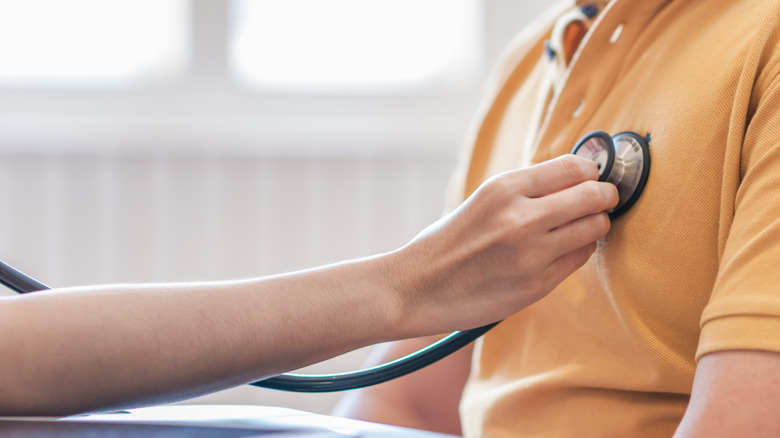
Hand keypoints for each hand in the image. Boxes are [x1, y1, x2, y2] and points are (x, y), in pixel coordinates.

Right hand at [387, 154, 618, 336]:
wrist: (417, 287)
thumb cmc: (448, 242)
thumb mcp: (482, 200)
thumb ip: (526, 189)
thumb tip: (577, 176)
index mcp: (503, 189)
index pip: (574, 167)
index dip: (591, 171)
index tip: (591, 177)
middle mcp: (520, 218)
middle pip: (593, 196)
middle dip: (604, 196)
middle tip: (602, 199)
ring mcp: (531, 255)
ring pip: (594, 228)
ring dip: (594, 225)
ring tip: (580, 226)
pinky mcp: (536, 285)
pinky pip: (579, 259)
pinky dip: (577, 250)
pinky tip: (561, 250)